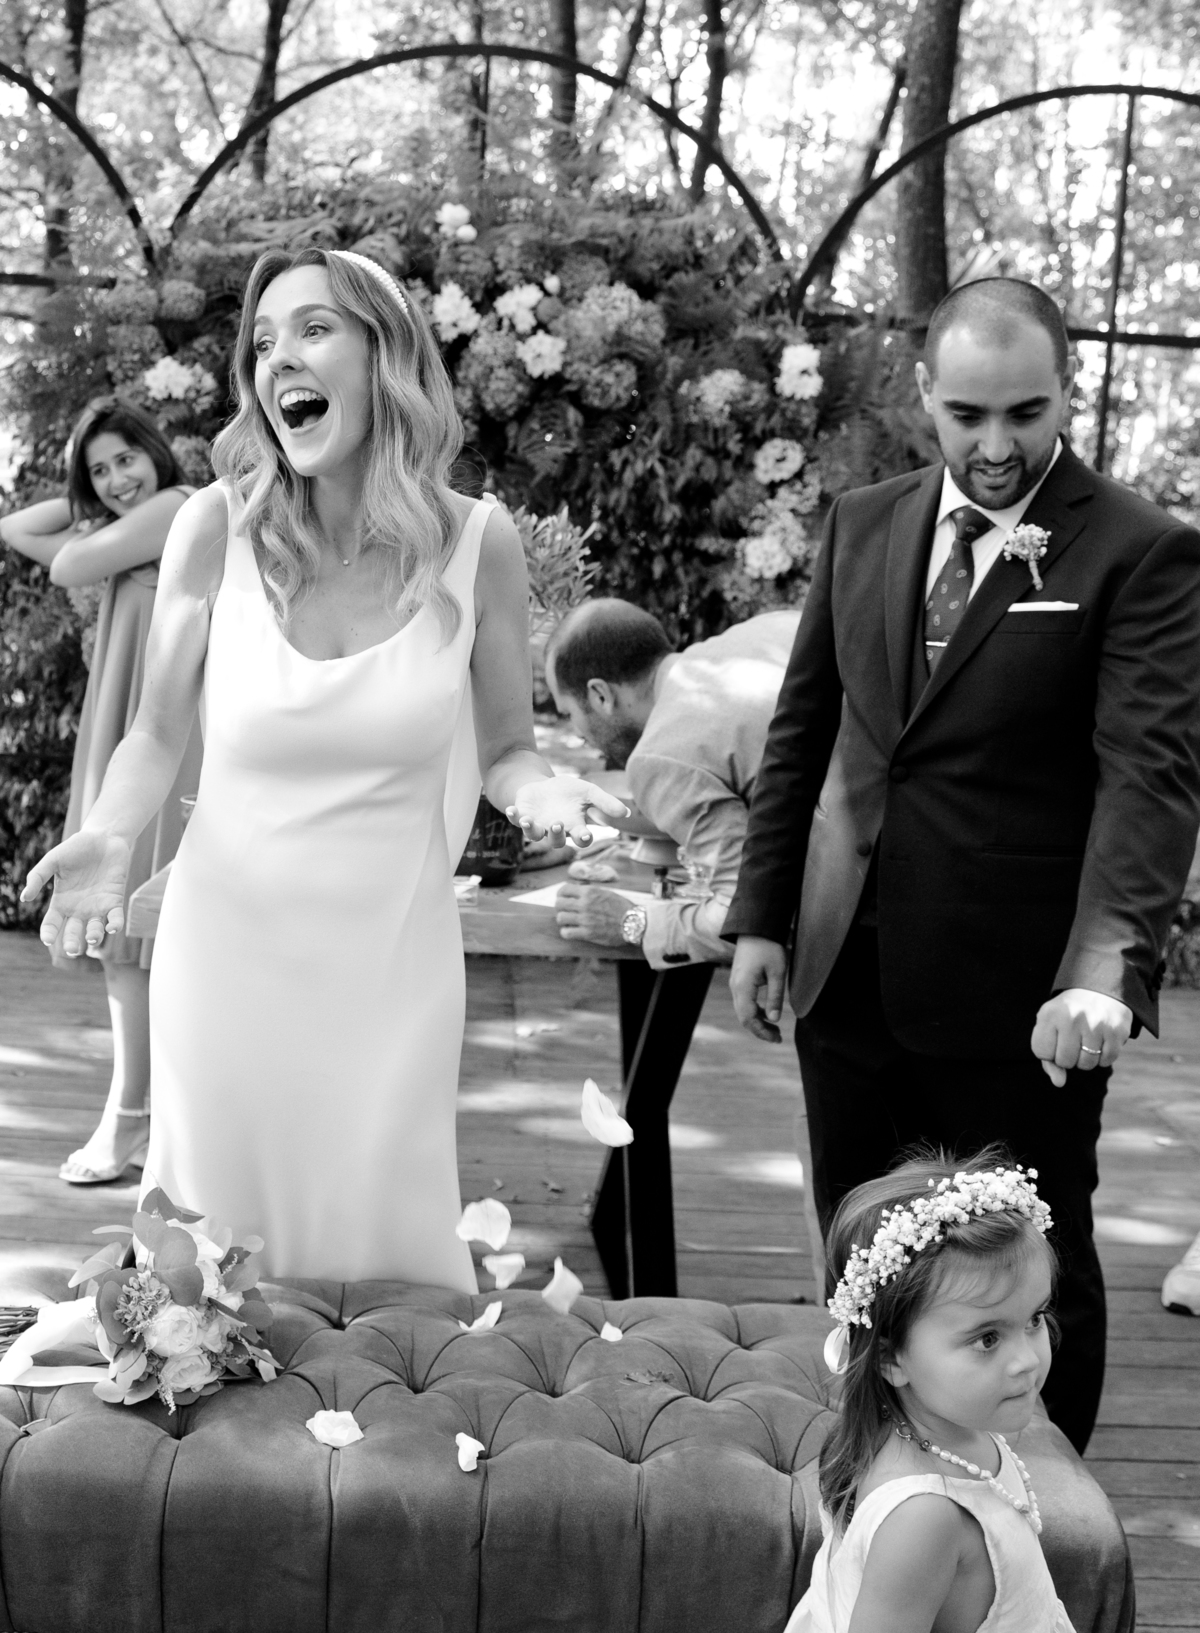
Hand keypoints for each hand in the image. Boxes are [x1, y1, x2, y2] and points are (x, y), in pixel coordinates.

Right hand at [21, 830, 131, 957]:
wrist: (104, 837)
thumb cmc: (76, 848)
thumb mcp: (52, 860)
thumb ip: (37, 877)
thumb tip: (24, 898)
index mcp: (61, 902)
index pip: (52, 923)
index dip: (49, 933)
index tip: (48, 939)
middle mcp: (79, 908)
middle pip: (74, 932)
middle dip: (72, 943)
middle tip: (72, 950)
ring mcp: (97, 905)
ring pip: (95, 928)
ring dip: (94, 936)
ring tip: (91, 939)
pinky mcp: (114, 900)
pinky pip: (115, 917)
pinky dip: (115, 924)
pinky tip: (112, 928)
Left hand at [507, 776, 628, 849]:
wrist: (544, 786)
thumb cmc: (568, 792)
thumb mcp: (588, 792)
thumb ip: (605, 802)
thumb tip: (626, 813)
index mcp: (574, 827)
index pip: (581, 839)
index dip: (584, 838)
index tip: (586, 834)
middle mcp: (555, 831)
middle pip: (557, 841)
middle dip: (556, 835)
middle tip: (557, 825)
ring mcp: (538, 825)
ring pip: (534, 836)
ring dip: (532, 830)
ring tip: (530, 821)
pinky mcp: (523, 816)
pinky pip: (515, 820)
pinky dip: (512, 816)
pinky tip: (510, 809)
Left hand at [554, 882, 629, 946]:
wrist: (634, 922)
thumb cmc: (623, 908)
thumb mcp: (606, 892)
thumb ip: (591, 892)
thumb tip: (578, 892)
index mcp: (589, 892)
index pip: (564, 889)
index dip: (561, 894)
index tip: (563, 898)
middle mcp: (584, 904)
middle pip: (559, 904)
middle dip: (560, 907)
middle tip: (566, 911)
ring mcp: (584, 919)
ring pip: (560, 918)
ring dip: (563, 920)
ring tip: (569, 922)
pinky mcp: (587, 933)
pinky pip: (566, 933)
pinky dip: (567, 932)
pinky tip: (572, 931)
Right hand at [730, 935, 787, 1042]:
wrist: (757, 927)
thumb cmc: (769, 947)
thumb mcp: (777, 972)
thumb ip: (775, 997)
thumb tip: (774, 1019)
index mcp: (743, 987)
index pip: (748, 1018)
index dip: (761, 1031)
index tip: (777, 1038)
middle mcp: (735, 987)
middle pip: (743, 1017)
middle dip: (759, 1030)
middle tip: (778, 1037)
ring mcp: (735, 983)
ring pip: (743, 1010)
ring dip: (757, 1021)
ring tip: (774, 1028)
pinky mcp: (739, 980)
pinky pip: (744, 1002)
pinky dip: (754, 1011)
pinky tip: (767, 1013)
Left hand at [1030, 988, 1132, 1084]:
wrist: (1099, 989)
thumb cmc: (1068, 1014)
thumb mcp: (1050, 1026)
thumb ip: (1048, 1057)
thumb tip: (1059, 1083)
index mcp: (1050, 1014)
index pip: (1042, 1053)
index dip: (1049, 1052)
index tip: (1055, 1039)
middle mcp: (1072, 1018)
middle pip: (1065, 1062)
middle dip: (1068, 1057)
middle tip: (1073, 1040)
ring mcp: (1095, 1024)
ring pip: (1086, 1065)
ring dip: (1086, 1059)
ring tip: (1087, 1039)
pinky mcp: (1116, 1031)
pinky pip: (1106, 1061)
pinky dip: (1103, 1056)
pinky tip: (1101, 1040)